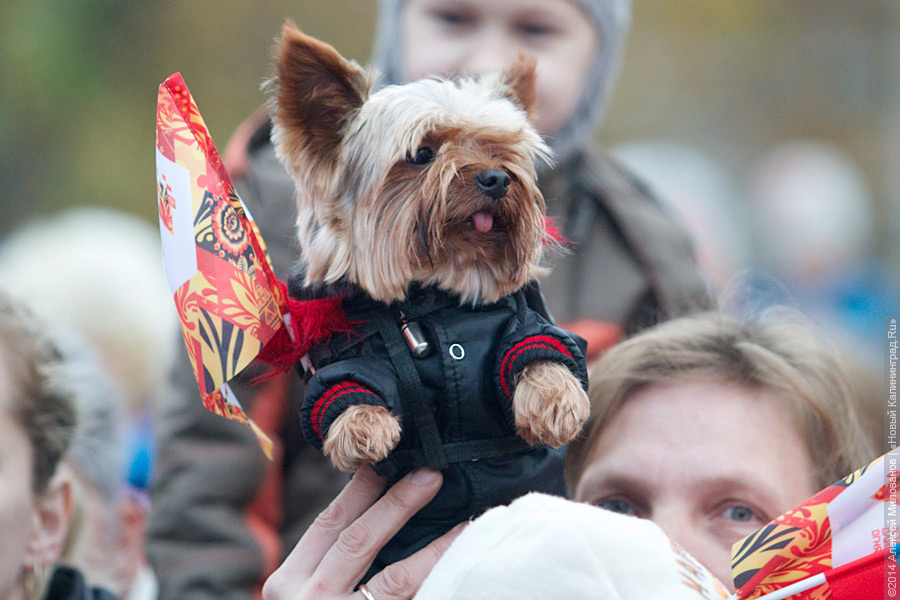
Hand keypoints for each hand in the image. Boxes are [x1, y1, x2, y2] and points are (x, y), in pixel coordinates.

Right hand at [263, 466, 463, 599]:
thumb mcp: (298, 599)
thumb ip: (324, 564)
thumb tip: (372, 509)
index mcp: (286, 585)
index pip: (327, 524)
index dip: (359, 489)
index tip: (387, 460)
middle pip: (359, 538)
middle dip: (398, 503)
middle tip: (431, 475)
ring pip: (395, 578)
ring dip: (433, 545)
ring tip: (463, 522)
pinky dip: (435, 582)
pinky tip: (460, 568)